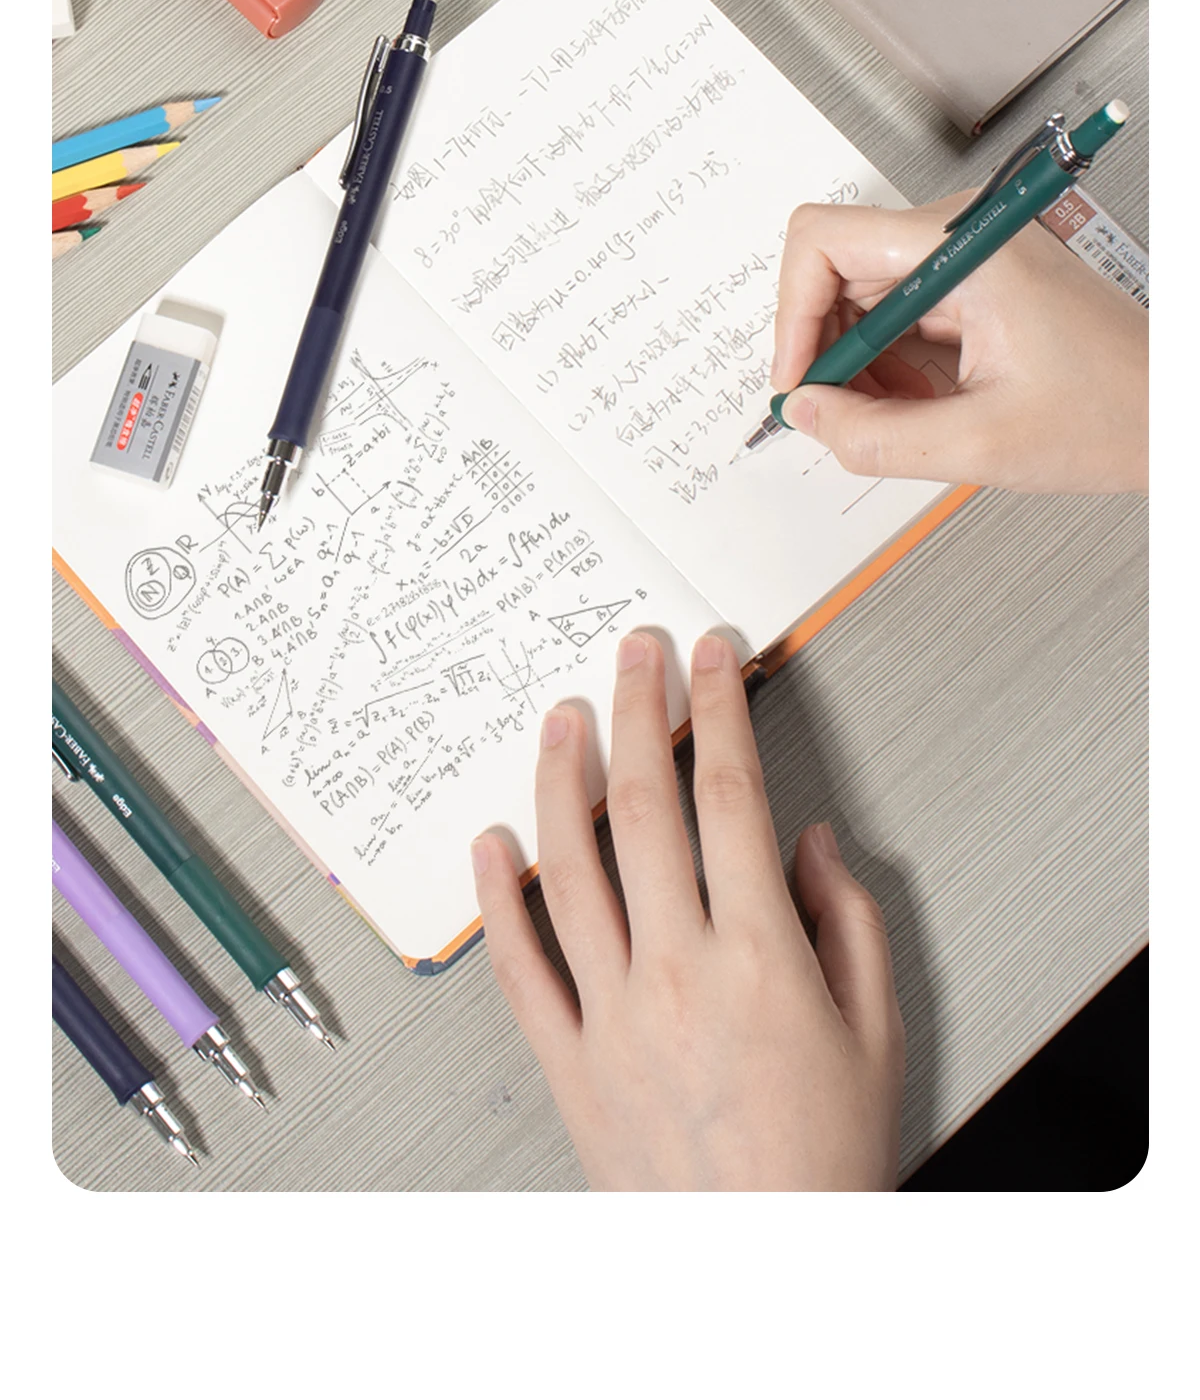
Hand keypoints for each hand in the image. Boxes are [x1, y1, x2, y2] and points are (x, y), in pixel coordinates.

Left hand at [471, 631, 904, 1190]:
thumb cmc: (822, 1159)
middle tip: (632, 654)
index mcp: (760, 954)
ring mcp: (612, 1012)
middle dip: (639, 711)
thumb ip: (848, 923)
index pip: (730, 797)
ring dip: (560, 779)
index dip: (719, 712)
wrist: (763, 1263)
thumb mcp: (877, 1033)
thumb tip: (809, 843)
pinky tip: (490, 845)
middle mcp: (677, 969)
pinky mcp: (567, 1058)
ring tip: (560, 718)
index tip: (712, 663)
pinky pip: (518, 964)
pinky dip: (498, 898)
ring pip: (569, 867)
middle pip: (643, 807)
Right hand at [770, 197, 1147, 492]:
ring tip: (902, 415)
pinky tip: (922, 404)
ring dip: (862, 366)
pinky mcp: (971, 281)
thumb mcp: (981, 445)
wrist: (1172, 410)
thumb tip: (808, 416)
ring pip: (862, 299)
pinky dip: (891, 367)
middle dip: (829, 352)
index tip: (799, 377)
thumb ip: (876, 436)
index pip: (823, 239)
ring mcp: (964, 255)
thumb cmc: (1117, 408)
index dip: (793, 315)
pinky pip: (897, 315)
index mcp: (965, 248)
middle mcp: (960, 235)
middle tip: (841, 413)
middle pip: (836, 271)